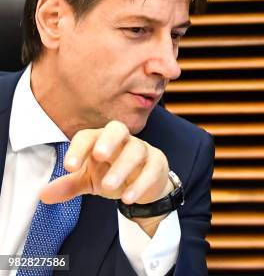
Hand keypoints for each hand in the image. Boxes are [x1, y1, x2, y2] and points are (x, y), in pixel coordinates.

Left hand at [40, 121, 173, 233]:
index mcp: (101, 140)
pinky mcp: (157, 163)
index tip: (69, 167)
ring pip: (136, 150)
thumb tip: (42, 195)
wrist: (144, 186)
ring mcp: (143, 150)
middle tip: (99, 156)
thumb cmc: (113, 175)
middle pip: (118, 129)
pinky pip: (151, 169)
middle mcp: (123, 140)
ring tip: (108, 188)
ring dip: (122, 168)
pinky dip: (140, 183)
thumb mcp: (89, 181)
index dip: (79, 148)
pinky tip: (128, 198)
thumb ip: (69, 185)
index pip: (89, 136)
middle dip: (108, 140)